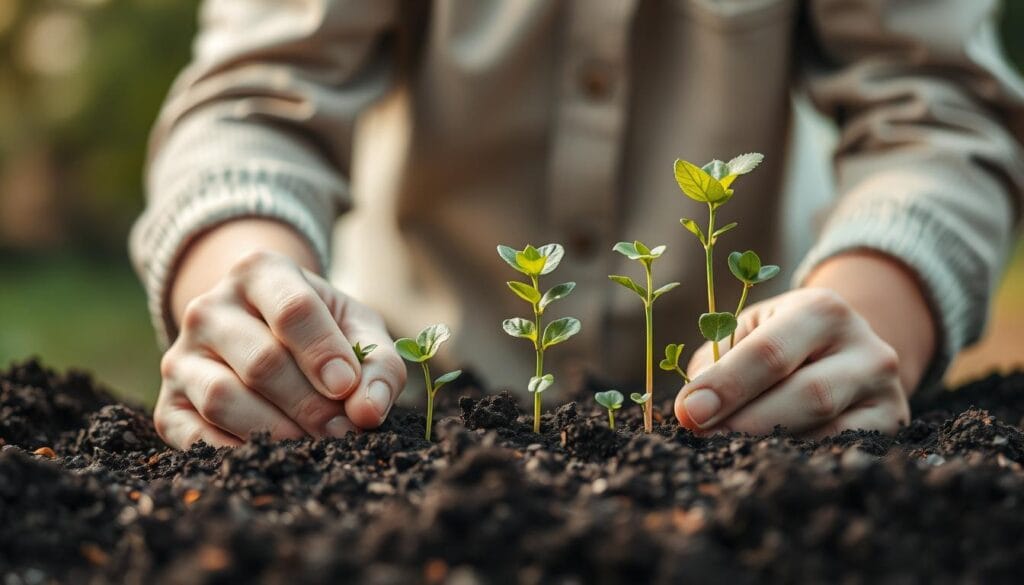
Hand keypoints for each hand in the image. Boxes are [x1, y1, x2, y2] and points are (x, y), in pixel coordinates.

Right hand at [155, 250, 406, 448]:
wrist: (261, 331)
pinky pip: (194, 438)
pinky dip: (237, 454)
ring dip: (277, 431)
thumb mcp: (357, 328)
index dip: (324, 354)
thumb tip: (367, 412)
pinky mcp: (168, 404)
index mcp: (259, 271)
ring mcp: (182, 355)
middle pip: (262, 362)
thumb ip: (376, 364)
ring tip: (316, 444)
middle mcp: (209, 308)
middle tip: (343, 430)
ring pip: (223, 399)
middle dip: (310, 404)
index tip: (347, 388)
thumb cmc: (321, 330)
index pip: (293, 311)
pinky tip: (274, 456)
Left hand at [675, 287, 910, 437]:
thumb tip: (693, 408)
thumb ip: (719, 360)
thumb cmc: (780, 337)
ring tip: (726, 450)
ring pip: (827, 428)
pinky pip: (842, 448)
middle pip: (806, 395)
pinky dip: (800, 457)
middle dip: (746, 421)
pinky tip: (766, 459)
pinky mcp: (893, 421)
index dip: (727, 385)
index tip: (688, 411)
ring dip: (770, 444)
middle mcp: (864, 346)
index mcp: (821, 310)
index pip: (769, 352)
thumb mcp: (749, 330)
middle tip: (702, 438)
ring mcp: (885, 388)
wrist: (845, 345)